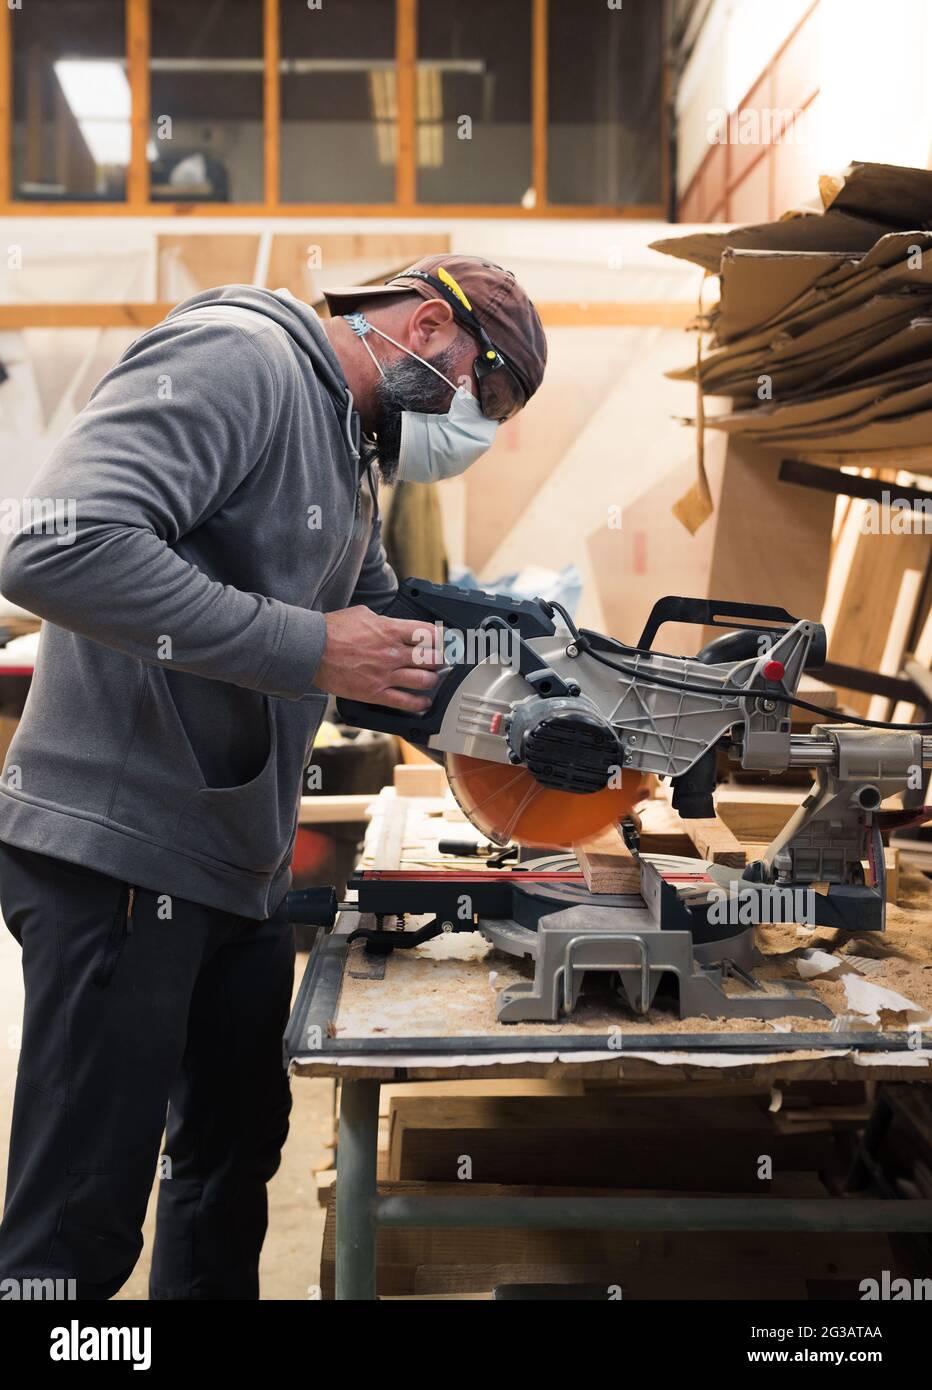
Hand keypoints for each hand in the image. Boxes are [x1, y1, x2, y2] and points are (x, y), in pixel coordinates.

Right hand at [315, 606, 444, 711]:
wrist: (312, 650)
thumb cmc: (332, 630)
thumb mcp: (362, 613)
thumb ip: (383, 620)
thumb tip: (393, 623)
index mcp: (390, 630)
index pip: (429, 633)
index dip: (441, 638)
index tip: (444, 641)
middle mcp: (392, 653)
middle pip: (432, 658)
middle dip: (440, 659)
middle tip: (441, 660)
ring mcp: (385, 675)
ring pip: (424, 680)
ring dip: (432, 680)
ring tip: (432, 678)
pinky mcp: (376, 693)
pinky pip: (405, 702)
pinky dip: (419, 703)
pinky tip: (424, 702)